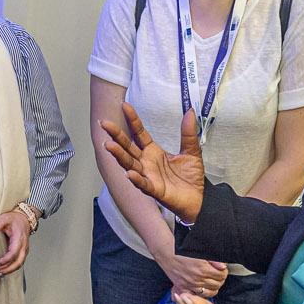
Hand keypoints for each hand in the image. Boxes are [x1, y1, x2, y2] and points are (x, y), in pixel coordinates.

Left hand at [0, 210, 31, 275]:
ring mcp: (24, 250)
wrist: (24, 218)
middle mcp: (23, 247)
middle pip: (18, 263)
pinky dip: (11, 268)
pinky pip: (18, 263)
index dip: (4, 260)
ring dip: (9, 270)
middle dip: (7, 269)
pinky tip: (3, 270)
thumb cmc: (15, 219)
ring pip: (19, 264)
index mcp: (19, 239)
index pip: (12, 254)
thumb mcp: (4, 218)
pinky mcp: (23, 252)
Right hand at [101, 105, 205, 223]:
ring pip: (130, 164)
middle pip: (128, 147)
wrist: (199, 198)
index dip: (132, 120)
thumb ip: (188, 133)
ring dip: (119, 155)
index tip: (125, 105)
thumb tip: (190, 111)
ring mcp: (148, 176)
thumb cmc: (191, 176)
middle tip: (104, 123)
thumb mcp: (191, 151)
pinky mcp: (155, 190)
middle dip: (116, 135)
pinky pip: (143, 184)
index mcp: (153, 151)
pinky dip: (136, 179)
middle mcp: (146, 163)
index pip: (139, 133)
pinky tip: (129, 173)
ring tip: (108, 145)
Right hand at [155, 248, 226, 297]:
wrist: (167, 253)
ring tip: (213, 282)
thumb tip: (223, 266)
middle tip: (218, 275)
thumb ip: (214, 260)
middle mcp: (198, 279)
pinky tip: (204, 288)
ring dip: (214, 287)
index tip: (222, 270)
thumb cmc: (182, 251)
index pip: (221, 275)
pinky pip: (197, 296)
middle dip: (220, 279)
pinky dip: (202, 293)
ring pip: (210, 292)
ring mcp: (191, 285)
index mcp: (203, 269)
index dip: (224, 272)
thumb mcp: (200, 252)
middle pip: (217, 284)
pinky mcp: (184, 288)